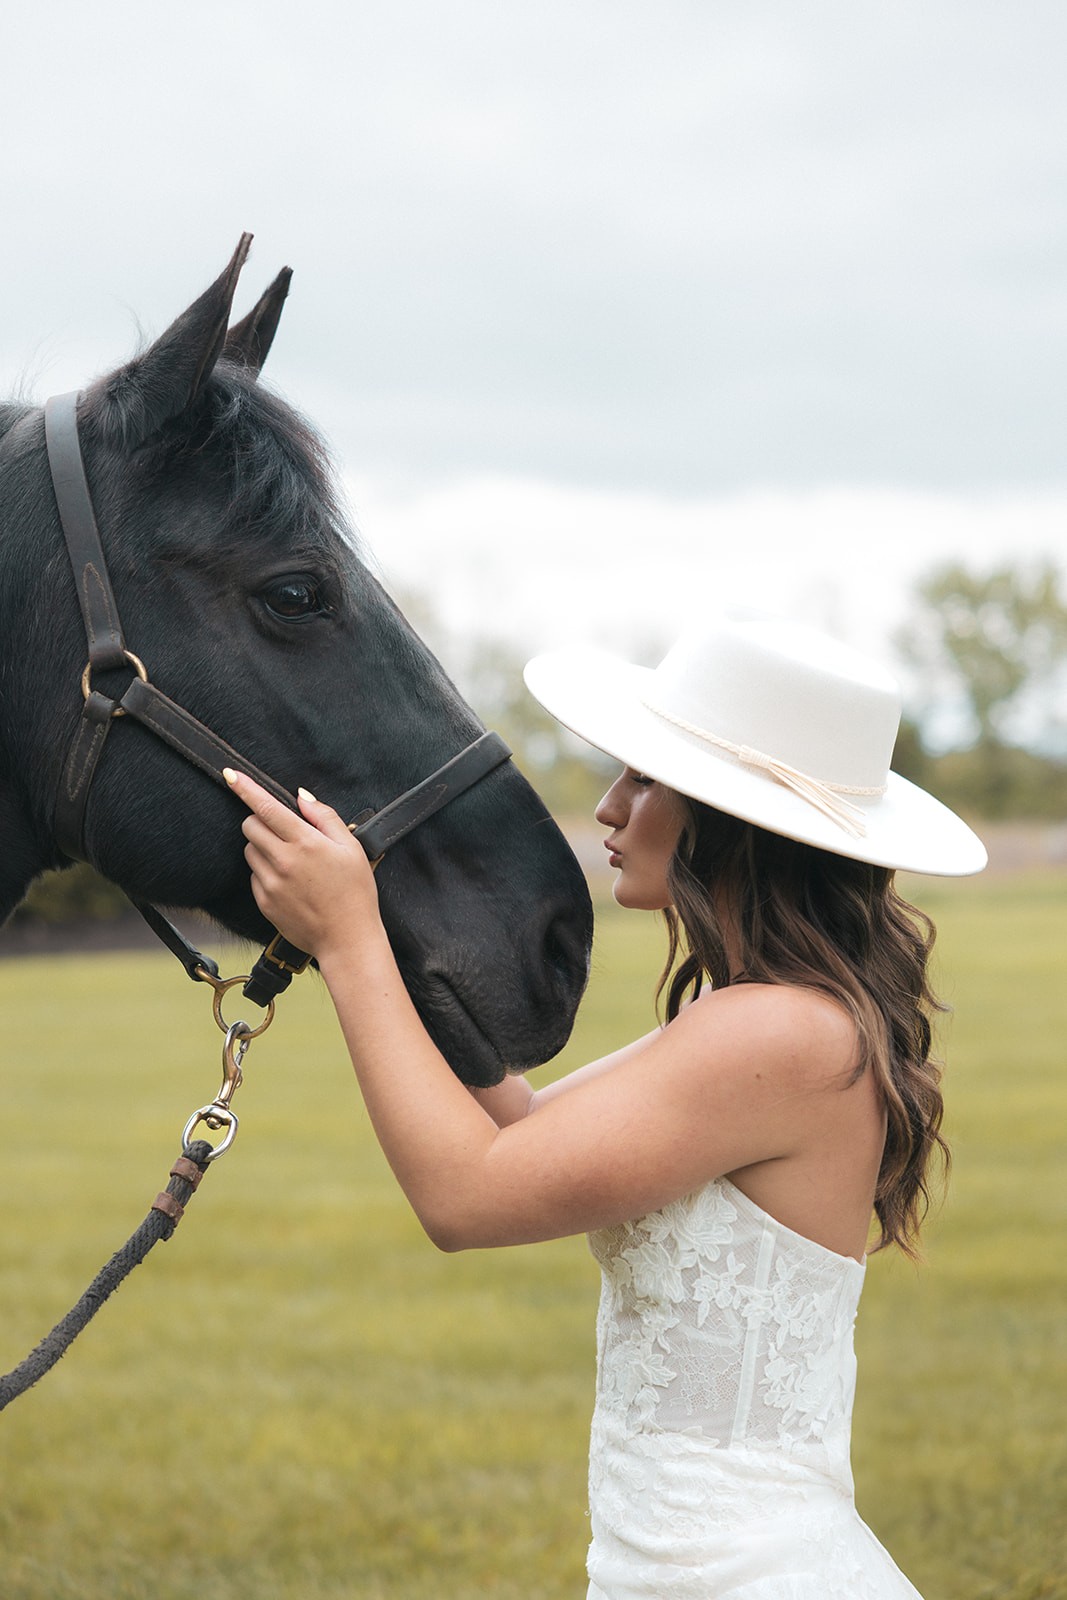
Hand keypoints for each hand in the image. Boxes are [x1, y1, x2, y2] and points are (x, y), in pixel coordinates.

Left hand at [225, 769, 382, 960]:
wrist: (347, 940)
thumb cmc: (355, 893)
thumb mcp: (351, 848)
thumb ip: (324, 817)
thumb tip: (301, 796)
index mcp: (305, 843)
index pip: (266, 807)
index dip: (246, 788)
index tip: (230, 774)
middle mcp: (283, 861)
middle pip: (250, 826)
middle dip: (260, 821)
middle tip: (283, 831)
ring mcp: (270, 883)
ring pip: (250, 850)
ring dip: (263, 847)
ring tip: (291, 861)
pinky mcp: (263, 902)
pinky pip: (254, 876)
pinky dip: (265, 872)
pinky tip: (289, 883)